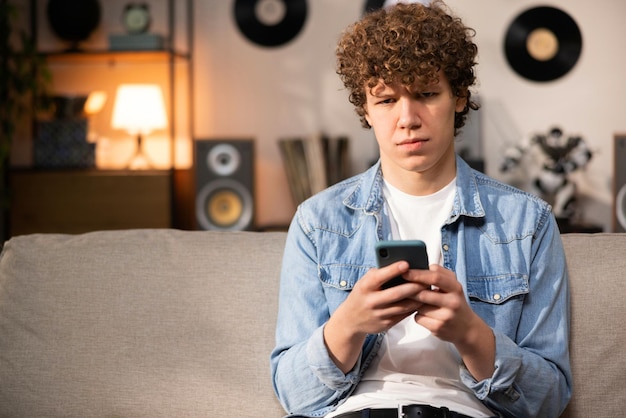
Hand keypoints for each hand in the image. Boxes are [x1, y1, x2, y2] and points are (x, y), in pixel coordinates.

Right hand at [323, 261, 427, 372]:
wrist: (351, 320)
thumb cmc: (362, 295)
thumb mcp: (364, 282)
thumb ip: (379, 274)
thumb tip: (400, 266)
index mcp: (365, 287)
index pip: (380, 277)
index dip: (393, 270)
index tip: (406, 263)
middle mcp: (371, 301)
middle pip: (396, 293)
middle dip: (413, 286)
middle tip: (426, 279)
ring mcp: (379, 314)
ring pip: (403, 306)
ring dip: (418, 298)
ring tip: (428, 290)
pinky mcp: (386, 324)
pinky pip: (404, 315)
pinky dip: (413, 307)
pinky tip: (421, 301)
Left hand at [408, 265, 495, 379]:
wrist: (467, 328)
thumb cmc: (455, 303)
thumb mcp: (453, 286)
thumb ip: (440, 274)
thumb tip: (425, 266)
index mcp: (456, 288)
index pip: (435, 277)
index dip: (418, 274)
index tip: (405, 272)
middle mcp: (452, 302)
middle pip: (424, 294)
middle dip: (410, 290)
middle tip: (400, 286)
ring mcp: (446, 316)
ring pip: (419, 306)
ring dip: (414, 303)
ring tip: (419, 302)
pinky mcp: (438, 328)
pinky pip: (418, 318)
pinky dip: (418, 315)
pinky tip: (425, 315)